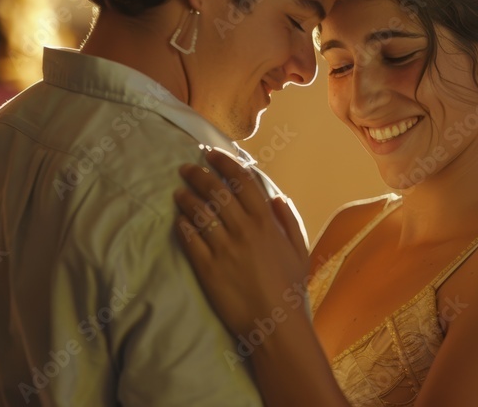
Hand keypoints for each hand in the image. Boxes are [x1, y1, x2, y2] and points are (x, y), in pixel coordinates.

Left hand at [175, 149, 308, 336]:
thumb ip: (289, 221)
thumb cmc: (289, 288)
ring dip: (187, 198)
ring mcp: (224, 248)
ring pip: (199, 212)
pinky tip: (179, 220)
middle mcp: (244, 230)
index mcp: (266, 222)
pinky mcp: (207, 268)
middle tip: (187, 168)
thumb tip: (278, 197)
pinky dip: (183, 226)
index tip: (212, 154)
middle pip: (216, 191)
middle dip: (198, 174)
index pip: (242, 181)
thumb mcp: (299, 250)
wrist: (274, 323)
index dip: (225, 163)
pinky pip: (190, 240)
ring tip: (179, 192)